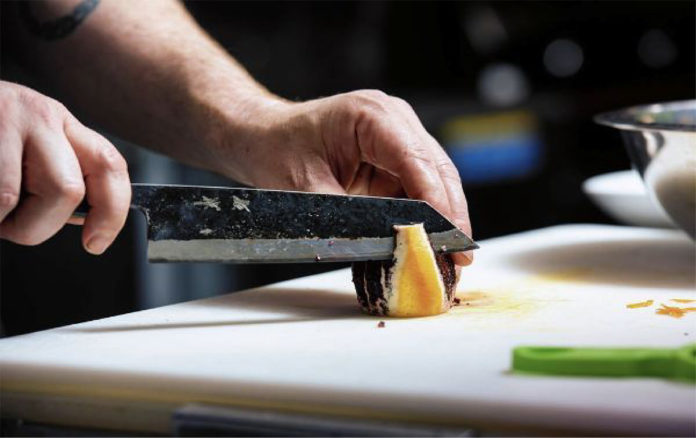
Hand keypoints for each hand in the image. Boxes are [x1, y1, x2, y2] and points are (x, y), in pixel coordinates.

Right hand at [0, 81, 130, 253]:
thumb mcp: (29, 143)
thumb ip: (60, 175)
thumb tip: (85, 219)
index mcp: (61, 122)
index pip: (109, 166)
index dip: (111, 212)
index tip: (96, 242)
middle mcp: (38, 116)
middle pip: (67, 190)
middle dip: (38, 226)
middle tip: (12, 225)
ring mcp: (2, 121)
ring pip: (11, 199)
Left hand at [231, 90, 472, 265]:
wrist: (263, 137)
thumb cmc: (277, 151)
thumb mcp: (305, 189)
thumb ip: (347, 218)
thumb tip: (388, 247)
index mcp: (371, 115)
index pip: (417, 161)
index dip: (438, 204)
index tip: (449, 238)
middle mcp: (393, 119)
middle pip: (437, 170)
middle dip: (450, 215)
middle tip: (460, 256)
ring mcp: (397, 136)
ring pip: (435, 180)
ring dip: (443, 217)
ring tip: (449, 255)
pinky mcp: (393, 157)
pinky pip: (419, 187)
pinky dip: (425, 215)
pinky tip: (429, 241)